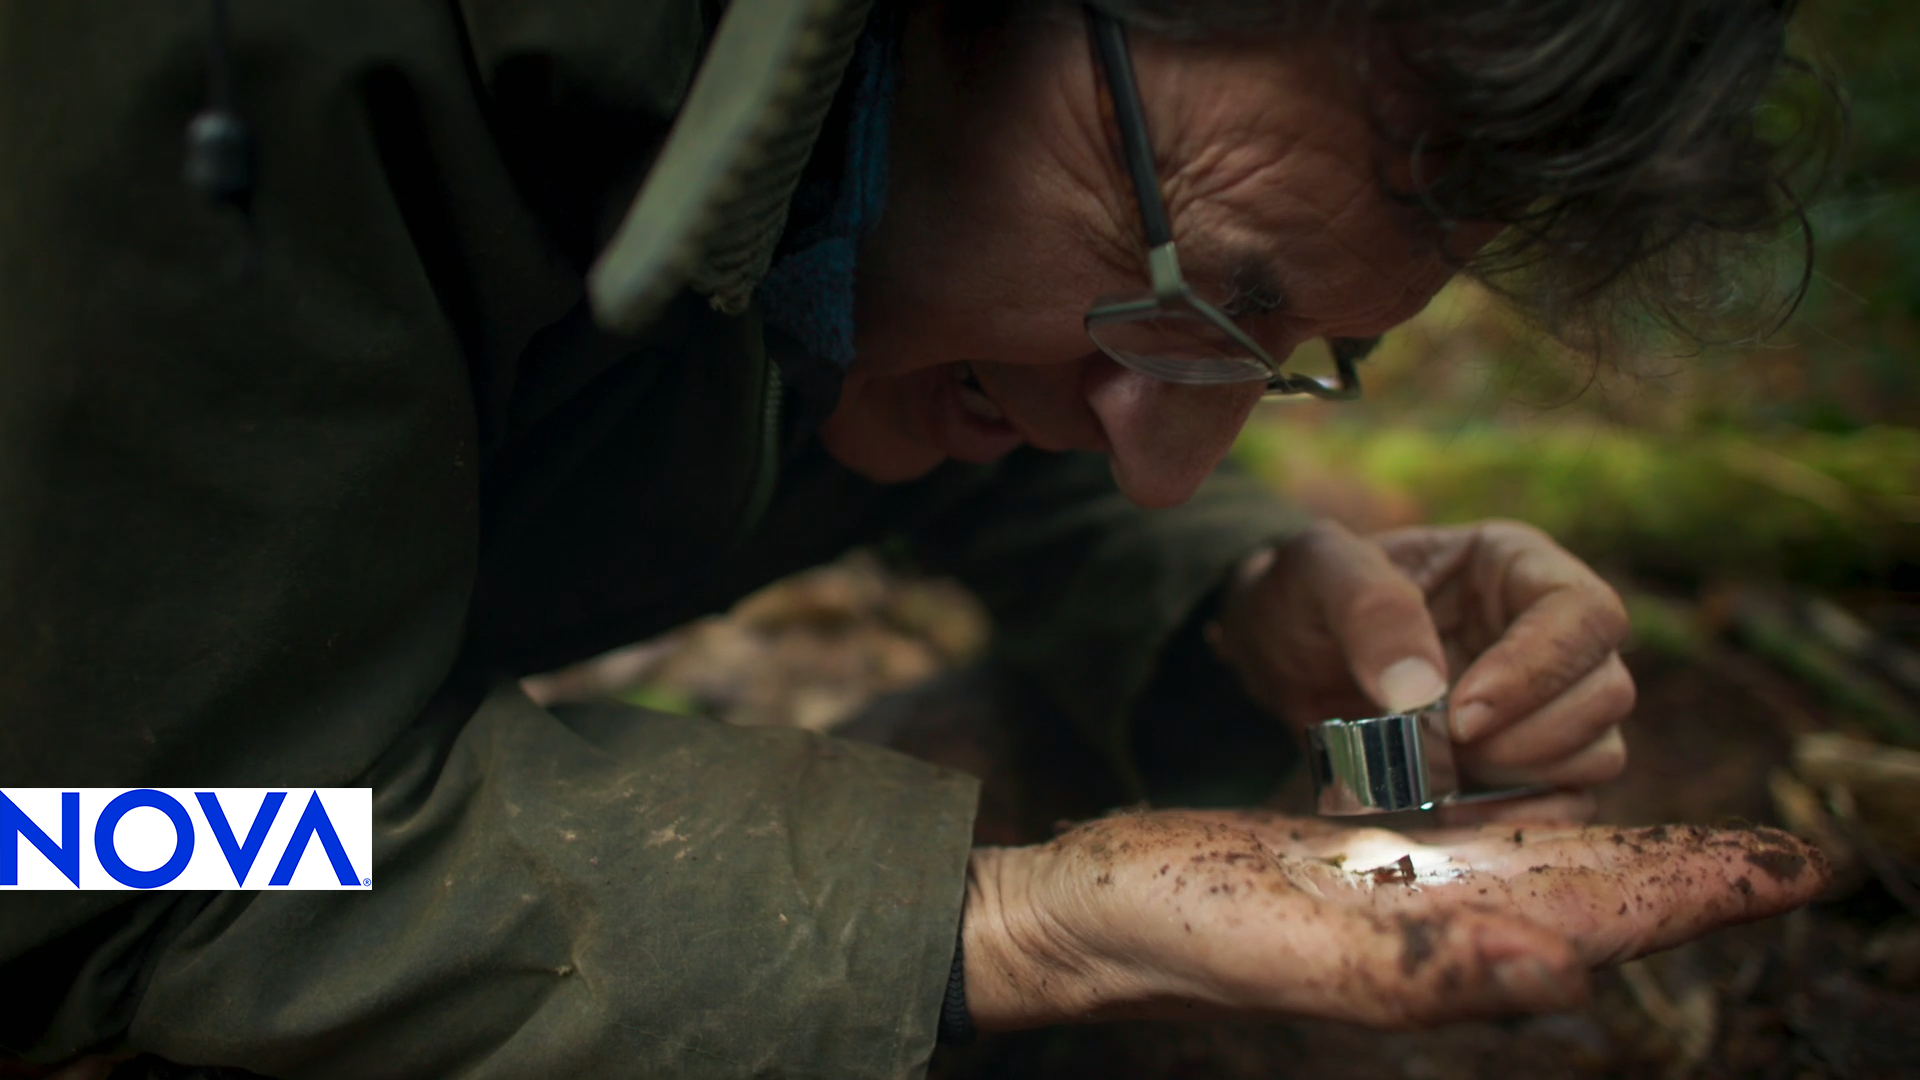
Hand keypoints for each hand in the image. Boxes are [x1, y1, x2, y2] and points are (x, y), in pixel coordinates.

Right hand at [961, 809, 1826, 1029]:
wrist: (1095, 911)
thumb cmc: (1180, 930)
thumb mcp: (1305, 947)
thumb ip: (1433, 967)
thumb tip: (1573, 968)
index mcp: (1447, 951)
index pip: (1609, 921)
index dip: (1704, 894)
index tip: (1801, 868)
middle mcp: (1442, 926)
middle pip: (1598, 896)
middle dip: (1693, 877)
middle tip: (1790, 858)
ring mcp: (1403, 897)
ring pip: (1544, 870)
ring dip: (1631, 854)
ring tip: (1702, 843)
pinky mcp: (1360, 868)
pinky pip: (1470, 845)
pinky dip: (1533, 828)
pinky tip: (1551, 818)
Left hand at [1210, 520, 1633, 821]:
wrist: (1281, 653)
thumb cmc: (1305, 596)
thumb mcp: (1316, 572)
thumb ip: (1369, 611)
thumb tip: (1421, 691)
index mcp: (1514, 566)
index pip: (1586, 613)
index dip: (1538, 670)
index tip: (1461, 714)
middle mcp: (1549, 633)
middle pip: (1607, 691)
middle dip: (1526, 735)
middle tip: (1440, 743)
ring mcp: (1544, 703)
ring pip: (1597, 753)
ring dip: (1520, 776)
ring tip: (1435, 766)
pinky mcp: (1524, 764)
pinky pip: (1568, 804)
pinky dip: (1519, 820)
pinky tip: (1452, 813)